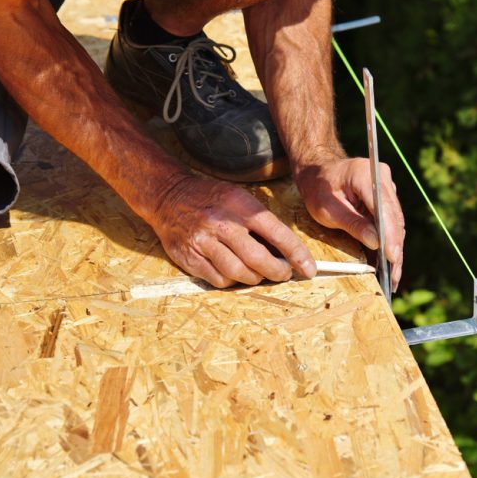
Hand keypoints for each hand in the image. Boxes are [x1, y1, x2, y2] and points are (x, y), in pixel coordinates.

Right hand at [149, 175, 315, 287]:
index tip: (308, 268)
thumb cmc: (211, 198)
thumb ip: (261, 222)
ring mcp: (203, 242)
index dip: (296, 254)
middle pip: (258, 259)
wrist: (168, 196)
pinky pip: (219, 280)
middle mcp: (222, 224)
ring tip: (260, 274)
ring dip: (256, 278)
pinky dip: (232, 282)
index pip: (277, 233)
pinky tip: (235, 273)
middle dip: (278, 272)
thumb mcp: (240, 198)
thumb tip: (288, 251)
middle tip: (284, 274)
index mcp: (240, 205)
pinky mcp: (189, 257)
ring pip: (239, 274)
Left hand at [295, 157, 404, 290]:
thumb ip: (352, 224)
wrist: (319, 169)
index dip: (390, 236)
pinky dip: (390, 240)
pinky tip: (388, 262)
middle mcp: (382, 177)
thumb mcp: (327, 209)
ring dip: (395, 248)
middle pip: (394, 218)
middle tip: (393, 276)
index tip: (392, 257)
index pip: (384, 209)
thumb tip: (376, 242)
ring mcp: (387, 186)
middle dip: (395, 249)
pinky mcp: (386, 196)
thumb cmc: (318, 187)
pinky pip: (391, 221)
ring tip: (392, 275)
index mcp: (365, 175)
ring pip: (396, 222)